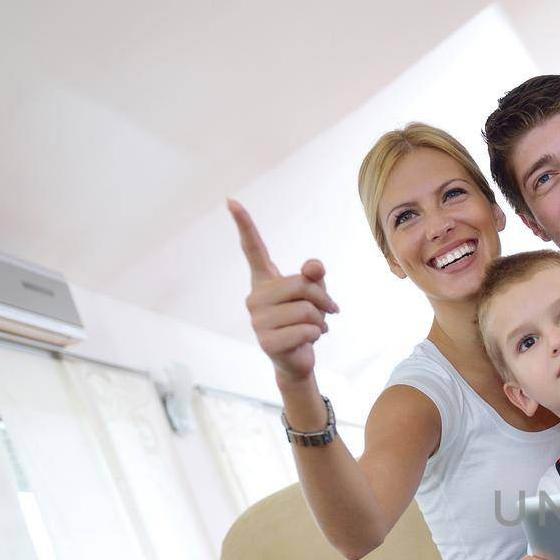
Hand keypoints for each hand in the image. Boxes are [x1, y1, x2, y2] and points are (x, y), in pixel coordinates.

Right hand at [229, 199, 338, 385]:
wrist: (297, 359)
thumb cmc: (304, 321)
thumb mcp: (315, 295)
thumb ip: (315, 277)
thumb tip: (314, 267)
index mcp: (264, 281)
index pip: (253, 249)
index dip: (244, 225)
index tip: (231, 200)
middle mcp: (254, 297)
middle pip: (301, 285)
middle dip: (323, 299)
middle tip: (328, 310)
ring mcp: (256, 321)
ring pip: (306, 310)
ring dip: (321, 320)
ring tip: (315, 328)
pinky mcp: (266, 342)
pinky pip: (305, 330)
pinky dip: (317, 335)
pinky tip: (309, 340)